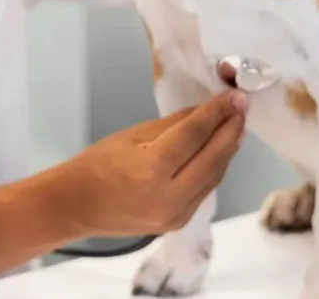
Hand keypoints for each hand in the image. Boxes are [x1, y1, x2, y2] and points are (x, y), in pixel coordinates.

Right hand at [53, 90, 247, 238]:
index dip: (216, 113)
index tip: (234, 97)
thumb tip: (204, 112)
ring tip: (235, 126)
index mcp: (151, 170)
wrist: (77, 206)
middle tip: (241, 108)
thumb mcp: (132, 135)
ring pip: (214, 177)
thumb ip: (172, 125)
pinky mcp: (179, 222)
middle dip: (230, 130)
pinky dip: (213, 168)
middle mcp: (169, 197)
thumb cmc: (96, 165)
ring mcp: (177, 215)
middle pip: (212, 159)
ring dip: (227, 150)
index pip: (194, 135)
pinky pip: (204, 190)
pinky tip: (218, 151)